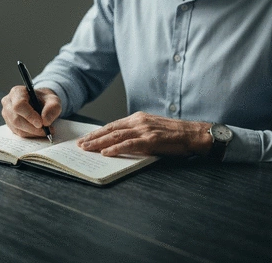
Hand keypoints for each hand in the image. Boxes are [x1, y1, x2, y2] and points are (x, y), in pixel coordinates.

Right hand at [1, 87, 61, 137]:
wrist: (40, 103)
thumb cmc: (45, 100)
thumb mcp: (53, 100)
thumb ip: (52, 108)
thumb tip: (45, 121)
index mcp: (17, 92)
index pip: (19, 105)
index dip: (29, 116)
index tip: (41, 124)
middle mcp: (8, 102)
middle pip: (16, 119)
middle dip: (32, 127)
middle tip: (47, 131)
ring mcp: (7, 114)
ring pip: (17, 128)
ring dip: (33, 132)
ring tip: (46, 131)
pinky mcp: (9, 124)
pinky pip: (18, 133)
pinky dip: (30, 134)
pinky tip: (39, 132)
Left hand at [77, 112, 212, 156]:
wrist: (191, 133)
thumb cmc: (173, 133)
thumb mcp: (151, 127)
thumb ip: (136, 131)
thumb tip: (120, 140)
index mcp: (137, 118)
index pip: (113, 125)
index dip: (98, 132)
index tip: (87, 138)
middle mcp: (138, 121)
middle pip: (110, 129)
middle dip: (94, 137)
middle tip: (80, 144)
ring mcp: (144, 129)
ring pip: (116, 136)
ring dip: (99, 143)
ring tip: (87, 149)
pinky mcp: (150, 139)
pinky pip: (129, 144)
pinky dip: (116, 148)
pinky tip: (105, 153)